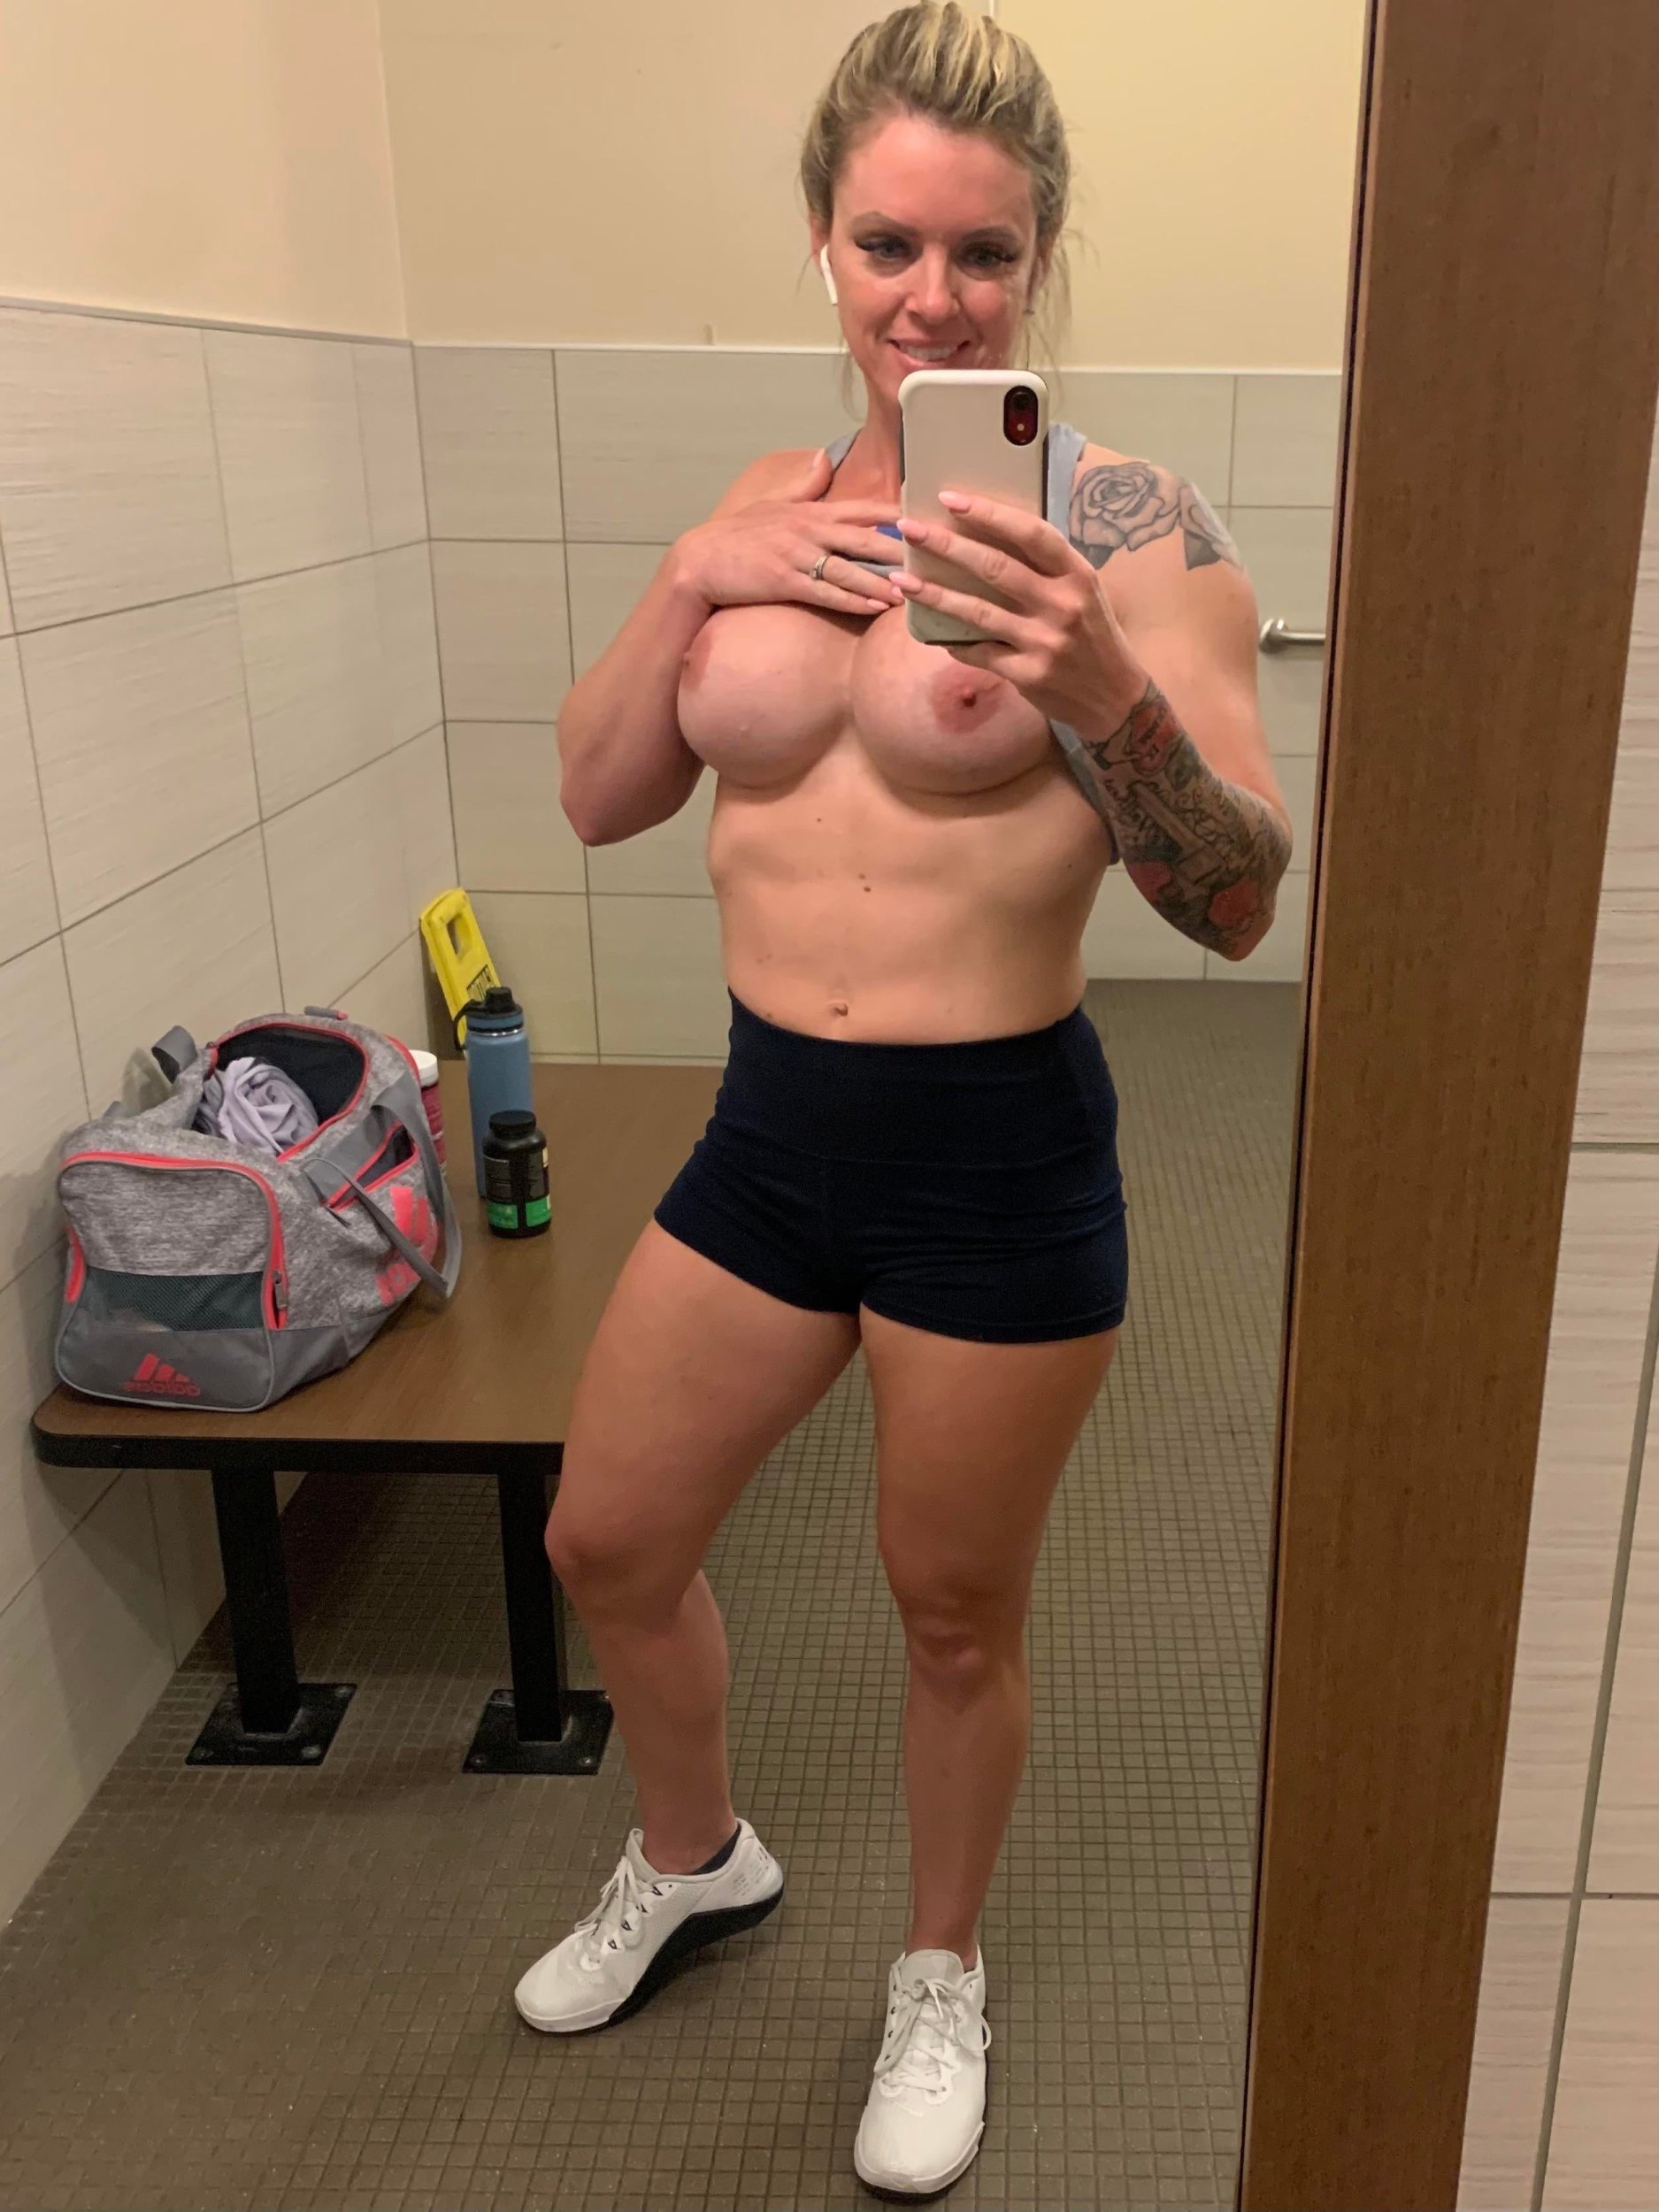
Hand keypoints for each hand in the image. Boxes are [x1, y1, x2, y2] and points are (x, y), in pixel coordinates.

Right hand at [675, 448, 904, 618]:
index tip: (926, 518)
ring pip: (852, 568)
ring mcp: (798, 556)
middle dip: (903, 549)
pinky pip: (828, 592)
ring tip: (914, 589)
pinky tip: (877, 607)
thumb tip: (824, 457)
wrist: (700, 560)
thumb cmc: (737, 535)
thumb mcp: (773, 502)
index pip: (863, 508)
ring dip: (884, 580)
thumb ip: (805, 484)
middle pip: (867, 538)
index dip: (896, 513)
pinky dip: (855, 600)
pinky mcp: (786, 582)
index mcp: (811, 511)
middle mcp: (809, 529)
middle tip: (934, 557)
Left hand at [894, 491, 1145, 726]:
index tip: (950, 498)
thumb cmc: (1093, 636)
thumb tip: (990, 538)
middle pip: (995, 567)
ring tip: (903, 579)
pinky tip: (933, 634)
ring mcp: (1044, 641)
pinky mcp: (1029, 674)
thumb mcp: (1083, 592)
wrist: (1116, 698)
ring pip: (978, 612)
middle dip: (946, 545)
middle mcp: (1062, 604)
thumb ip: (1046, 569)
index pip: (1030, 533)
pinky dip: (954, 643)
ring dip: (935, 594)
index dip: (989, 513)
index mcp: (1077, 574)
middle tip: (909, 529)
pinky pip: (979, 653)